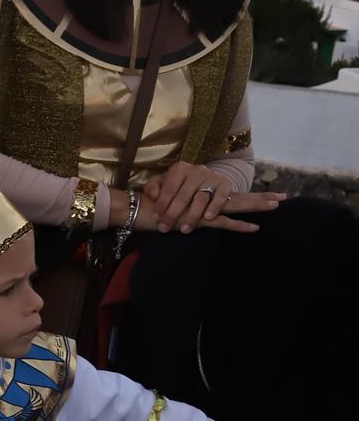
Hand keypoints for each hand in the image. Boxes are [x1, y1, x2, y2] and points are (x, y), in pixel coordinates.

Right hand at [124, 180, 277, 236]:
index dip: (247, 195)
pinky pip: (222, 222)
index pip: (227, 194)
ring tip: (276, 206)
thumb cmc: (151, 207)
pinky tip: (254, 228)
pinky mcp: (199, 219)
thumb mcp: (169, 205)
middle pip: (237, 197)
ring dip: (256, 206)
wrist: (137, 209)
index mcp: (200, 192)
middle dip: (260, 198)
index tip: (268, 196)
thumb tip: (184, 204)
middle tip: (283, 198)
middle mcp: (204, 195)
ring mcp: (203, 206)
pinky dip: (239, 226)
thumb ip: (180, 202)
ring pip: (234, 205)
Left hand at [145, 161, 239, 233]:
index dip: (161, 204)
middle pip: (183, 195)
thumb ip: (153, 186)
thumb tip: (153, 195)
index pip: (169, 188)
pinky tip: (207, 218)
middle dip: (173, 214)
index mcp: (180, 168)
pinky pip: (220, 197)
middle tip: (165, 228)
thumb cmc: (180, 184)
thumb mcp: (164, 182)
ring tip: (184, 229)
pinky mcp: (225, 184)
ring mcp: (212, 177)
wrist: (207, 180)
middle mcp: (196, 170)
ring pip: (201, 198)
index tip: (156, 218)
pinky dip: (214, 207)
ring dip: (192, 215)